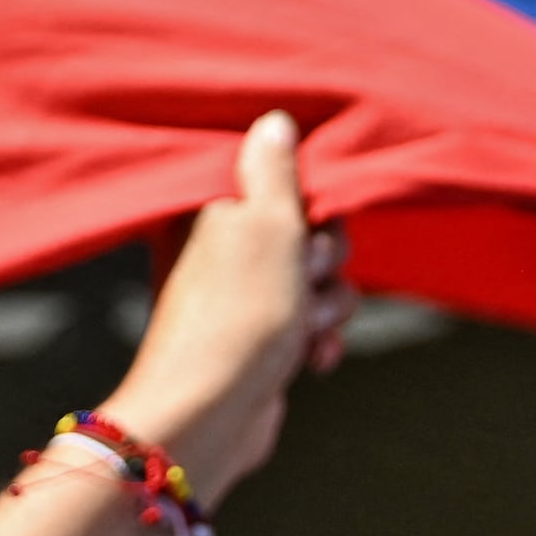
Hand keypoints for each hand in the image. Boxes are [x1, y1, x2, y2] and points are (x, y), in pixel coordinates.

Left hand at [99, 114, 357, 494]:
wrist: (209, 414)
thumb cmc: (238, 314)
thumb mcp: (266, 226)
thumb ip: (274, 172)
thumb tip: (273, 122)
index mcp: (217, 205)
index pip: (288, 181)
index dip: (314, 209)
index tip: (308, 230)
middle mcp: (225, 245)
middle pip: (312, 231)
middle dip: (325, 263)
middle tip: (304, 281)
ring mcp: (241, 293)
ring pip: (319, 280)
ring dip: (326, 307)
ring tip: (301, 331)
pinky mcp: (258, 336)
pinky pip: (311, 323)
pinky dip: (317, 339)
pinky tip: (311, 361)